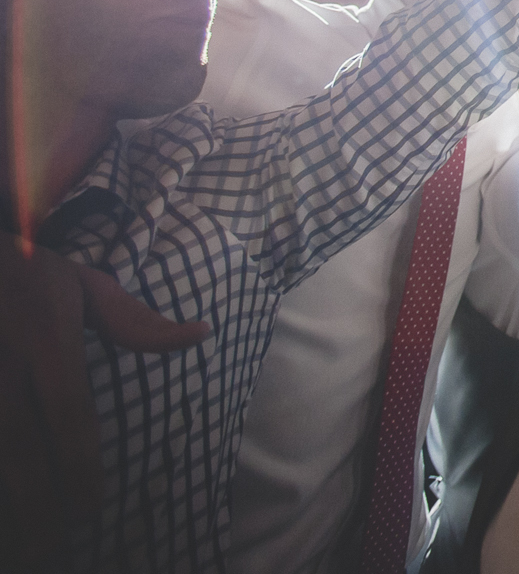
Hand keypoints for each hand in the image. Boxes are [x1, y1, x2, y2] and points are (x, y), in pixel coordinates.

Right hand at [2, 241, 208, 565]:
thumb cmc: (23, 272)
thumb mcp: (80, 283)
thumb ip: (134, 319)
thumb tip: (199, 333)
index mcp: (47, 341)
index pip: (69, 419)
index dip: (78, 472)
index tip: (88, 511)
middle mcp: (6, 366)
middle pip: (21, 453)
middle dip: (36, 507)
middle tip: (52, 547)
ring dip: (7, 505)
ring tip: (24, 545)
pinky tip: (1, 516)